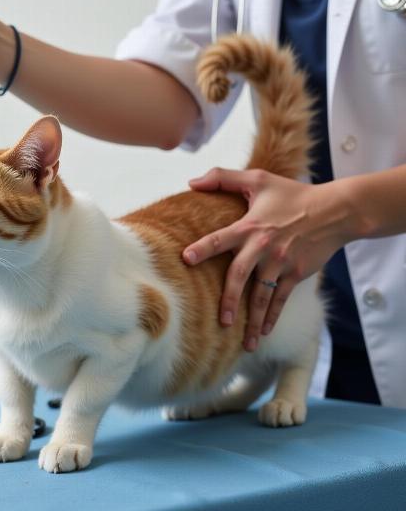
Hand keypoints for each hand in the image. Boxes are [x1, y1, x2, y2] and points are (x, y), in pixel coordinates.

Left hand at [182, 168, 352, 351]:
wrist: (334, 210)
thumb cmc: (292, 194)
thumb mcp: (258, 179)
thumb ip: (223, 177)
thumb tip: (191, 182)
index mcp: (249, 226)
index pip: (220, 238)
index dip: (202, 248)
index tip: (185, 259)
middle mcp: (263, 247)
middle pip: (240, 276)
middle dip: (229, 299)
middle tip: (220, 319)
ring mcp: (280, 263)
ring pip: (262, 296)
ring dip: (253, 319)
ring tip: (244, 341)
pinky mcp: (295, 274)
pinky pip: (280, 299)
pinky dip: (272, 317)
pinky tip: (263, 333)